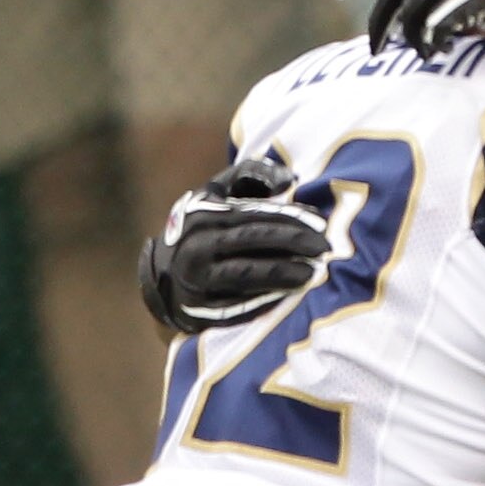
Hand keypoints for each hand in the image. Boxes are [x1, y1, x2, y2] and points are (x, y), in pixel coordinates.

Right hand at [138, 151, 333, 334]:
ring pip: (247, 275)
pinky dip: (266, 299)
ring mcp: (198, 280)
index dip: (290, 218)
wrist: (159, 275)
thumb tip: (289, 180)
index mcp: (205, 215)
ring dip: (283, 274)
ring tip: (313, 273)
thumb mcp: (215, 193)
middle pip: (253, 241)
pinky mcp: (200, 309)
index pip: (254, 214)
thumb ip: (250, 175)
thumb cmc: (200, 227)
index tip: (320, 223)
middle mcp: (198, 246)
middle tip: (325, 248)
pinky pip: (238, 305)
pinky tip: (289, 295)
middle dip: (294, 243)